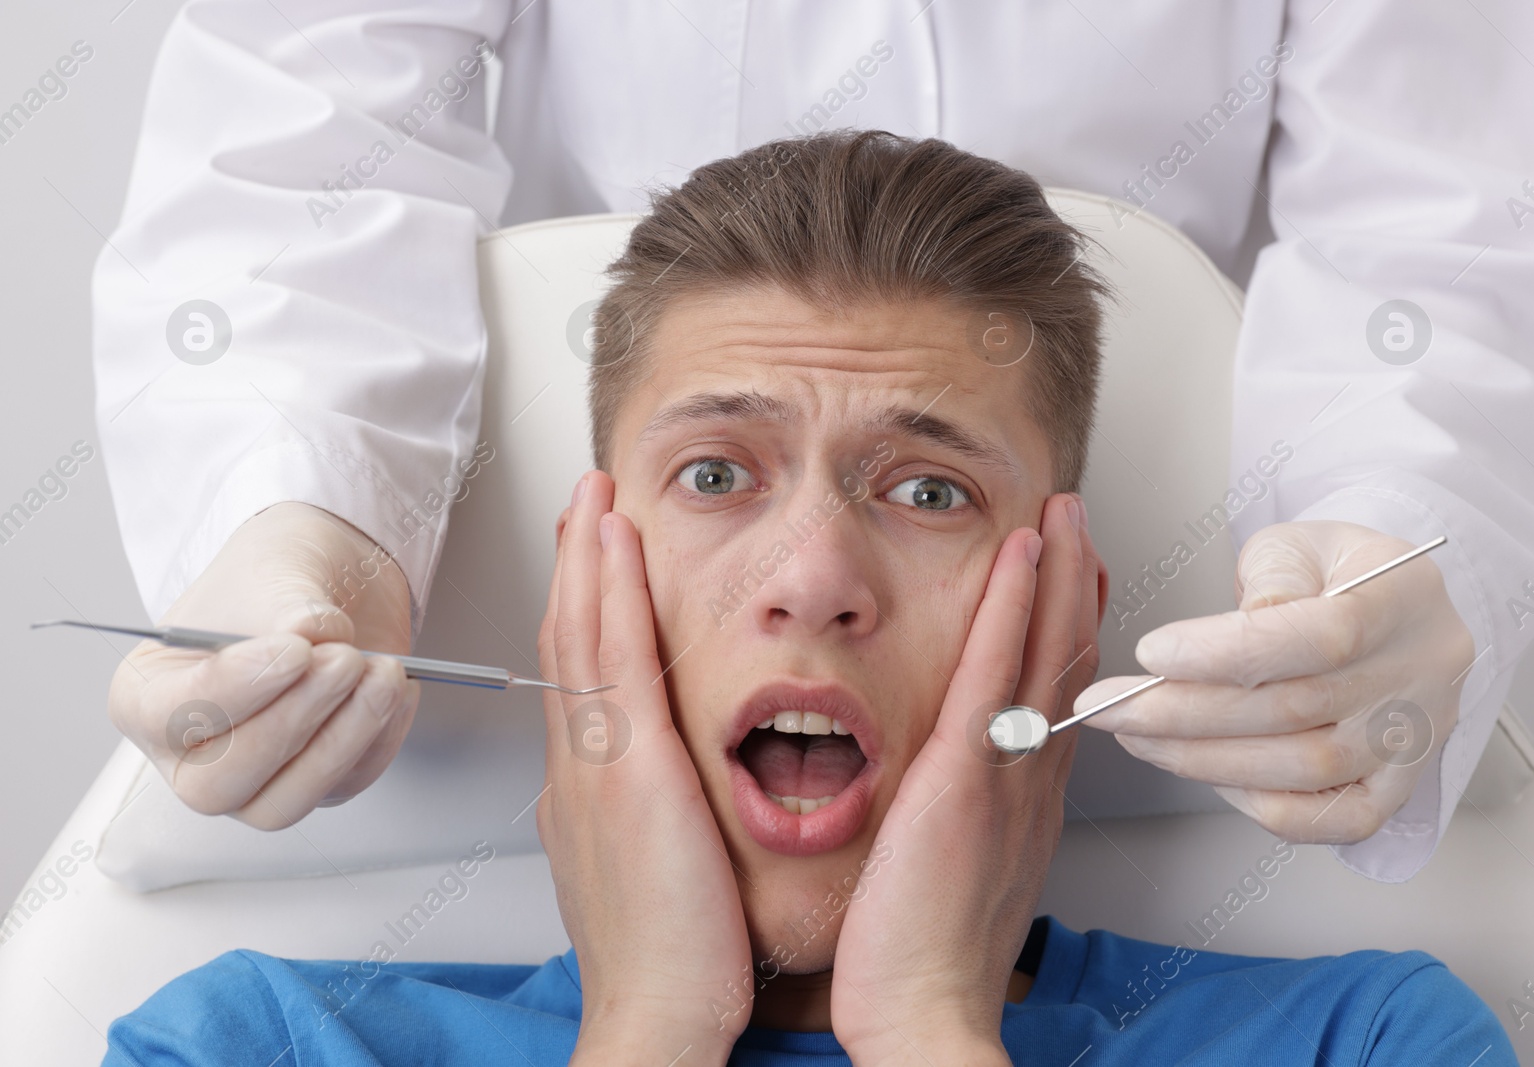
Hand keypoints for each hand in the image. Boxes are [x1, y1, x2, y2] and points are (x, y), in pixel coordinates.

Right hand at [106, 502, 418, 828]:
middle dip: (293, 721)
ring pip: (284, 802)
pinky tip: (396, 689)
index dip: (236, 688)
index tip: (293, 648)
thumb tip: (313, 634)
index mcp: (145, 696)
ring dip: (344, 739)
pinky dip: (379, 739)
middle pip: (220, 783)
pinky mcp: (314, 780)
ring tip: (383, 672)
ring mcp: (252, 776)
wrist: (328, 579)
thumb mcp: (273, 570)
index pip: (169, 717)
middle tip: (344, 660)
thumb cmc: (275, 578)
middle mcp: (188, 752)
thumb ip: (287, 606)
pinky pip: (345, 785)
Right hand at [538, 471, 750, 1066]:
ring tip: (594, 496)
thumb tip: (662, 796)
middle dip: (576, 563)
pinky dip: (607, 589)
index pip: (577, 675)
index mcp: (587, 790)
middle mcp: (579, 765)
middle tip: (583, 503)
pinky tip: (613, 540)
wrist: (655, 1018)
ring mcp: (595, 761)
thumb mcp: (650, 873)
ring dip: (587, 555)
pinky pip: (610, 655)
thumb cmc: (668, 961)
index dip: (580, 608)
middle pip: (567, 638)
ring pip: (580, 631)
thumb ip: (651, 819)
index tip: (592, 560)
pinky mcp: (627, 766)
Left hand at [831, 493, 1105, 1064]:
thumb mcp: (955, 875)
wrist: (924, 1015)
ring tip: (1062, 511)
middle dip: (1075, 586)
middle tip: (1079, 525)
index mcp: (1024, 801)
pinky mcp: (969, 775)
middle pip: (1068, 662)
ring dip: (1056, 573)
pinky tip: (1023, 553)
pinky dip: (1014, 605)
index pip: (1058, 697)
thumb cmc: (922, 957)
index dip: (1068, 633)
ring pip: (1045, 653)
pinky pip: (997, 671)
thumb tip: (952, 798)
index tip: (1070, 581)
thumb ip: (963, 824)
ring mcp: (1008, 772)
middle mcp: (1031, 778)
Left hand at [1079, 519, 1473, 844]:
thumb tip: (1233, 634)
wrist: (1390, 611)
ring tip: (1135, 734)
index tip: (1149, 653)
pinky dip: (1257, 802)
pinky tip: (1204, 770)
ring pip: (1304, 770)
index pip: (1320, 634)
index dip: (1228, 652)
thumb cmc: (1333, 572)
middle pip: (1296, 709)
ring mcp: (1414, 741)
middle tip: (1107, 706)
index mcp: (1402, 599)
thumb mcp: (1301, 542)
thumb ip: (1273, 574)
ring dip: (1202, 759)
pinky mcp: (1397, 786)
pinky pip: (1329, 820)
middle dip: (1182, 713)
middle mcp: (1420, 676)